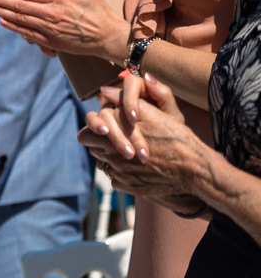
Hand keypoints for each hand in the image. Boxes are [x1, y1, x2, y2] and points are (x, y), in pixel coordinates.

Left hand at [0, 0, 130, 62]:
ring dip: (0, 12)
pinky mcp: (51, 41)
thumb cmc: (100, 12)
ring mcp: (50, 29)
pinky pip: (28, 33)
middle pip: (18, 6)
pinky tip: (3, 21)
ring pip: (19, 19)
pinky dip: (14, 27)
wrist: (109, 38)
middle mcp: (51, 14)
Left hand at [84, 75, 212, 211]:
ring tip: (130, 150)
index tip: (103, 129)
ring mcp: (120, 175)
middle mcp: (112, 158)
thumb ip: (123, 102)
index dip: (93, 131)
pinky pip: (117, 179)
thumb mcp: (153, 114)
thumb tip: (103, 91)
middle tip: (117, 137)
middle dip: (102, 143)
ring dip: (113, 157)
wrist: (193, 168)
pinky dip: (124, 173)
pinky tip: (139, 166)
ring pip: (105, 164)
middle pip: (93, 150)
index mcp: (112, 138)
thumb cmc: (175, 137)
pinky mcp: (129, 187)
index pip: (84, 135)